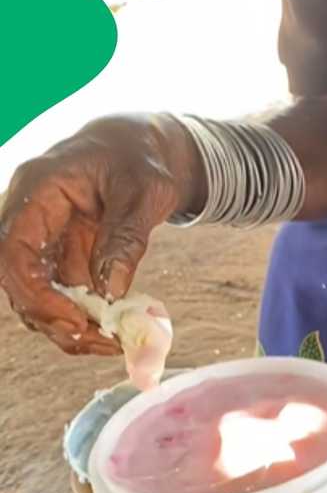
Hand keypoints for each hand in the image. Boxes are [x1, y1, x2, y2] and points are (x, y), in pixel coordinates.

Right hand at [0, 113, 199, 353]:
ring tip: (115, 343)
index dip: (35, 293)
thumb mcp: (146, 191)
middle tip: (102, 342)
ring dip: (70, 326)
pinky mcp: (61, 256)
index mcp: (38, 189)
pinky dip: (85, 317)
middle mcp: (29, 216)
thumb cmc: (142, 160)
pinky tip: (117, 331)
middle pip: (18, 282)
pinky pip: (61, 295)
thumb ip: (127, 236)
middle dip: (54, 319)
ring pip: (37, 296)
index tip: (75, 320)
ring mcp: (43, 239)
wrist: (142, 149)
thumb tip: (112, 290)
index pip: (12, 251)